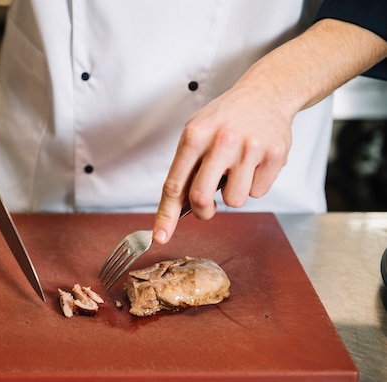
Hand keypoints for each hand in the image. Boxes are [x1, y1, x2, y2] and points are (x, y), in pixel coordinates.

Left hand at [153, 82, 292, 243]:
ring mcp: (249, 148)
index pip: (174, 185)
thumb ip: (186, 167)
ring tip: (238, 169)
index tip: (160, 237)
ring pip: (235, 201)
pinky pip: (258, 192)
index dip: (165, 216)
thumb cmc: (226, 118)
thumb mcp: (197, 132)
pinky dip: (255, 184)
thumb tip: (176, 208)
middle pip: (201, 198)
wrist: (267, 92)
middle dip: (203, 211)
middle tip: (208, 207)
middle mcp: (221, 141)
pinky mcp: (274, 155)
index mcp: (194, 136)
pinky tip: (256, 162)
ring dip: (234, 193)